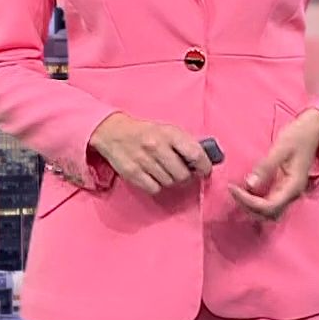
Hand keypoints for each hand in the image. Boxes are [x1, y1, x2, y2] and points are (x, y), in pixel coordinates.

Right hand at [86, 112, 213, 194]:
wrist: (113, 132)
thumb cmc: (147, 132)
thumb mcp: (168, 130)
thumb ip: (186, 144)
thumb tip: (205, 161)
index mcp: (170, 134)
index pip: (195, 154)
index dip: (204, 166)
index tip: (205, 171)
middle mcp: (157, 147)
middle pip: (182, 174)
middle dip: (186, 177)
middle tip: (184, 173)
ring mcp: (144, 161)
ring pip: (170, 183)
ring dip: (172, 181)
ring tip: (167, 172)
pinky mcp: (132, 173)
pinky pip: (155, 189)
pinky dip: (157, 186)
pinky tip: (155, 177)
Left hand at [229, 108, 318, 222]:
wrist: (314, 128)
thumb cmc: (300, 136)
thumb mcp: (281, 148)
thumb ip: (266, 167)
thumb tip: (250, 184)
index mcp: (293, 186)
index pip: (268, 206)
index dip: (248, 202)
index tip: (233, 188)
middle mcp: (292, 193)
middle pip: (269, 214)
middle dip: (248, 207)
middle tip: (233, 191)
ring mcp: (289, 191)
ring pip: (270, 211)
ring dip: (252, 207)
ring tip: (238, 192)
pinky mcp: (285, 186)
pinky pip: (270, 201)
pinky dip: (256, 201)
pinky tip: (246, 190)